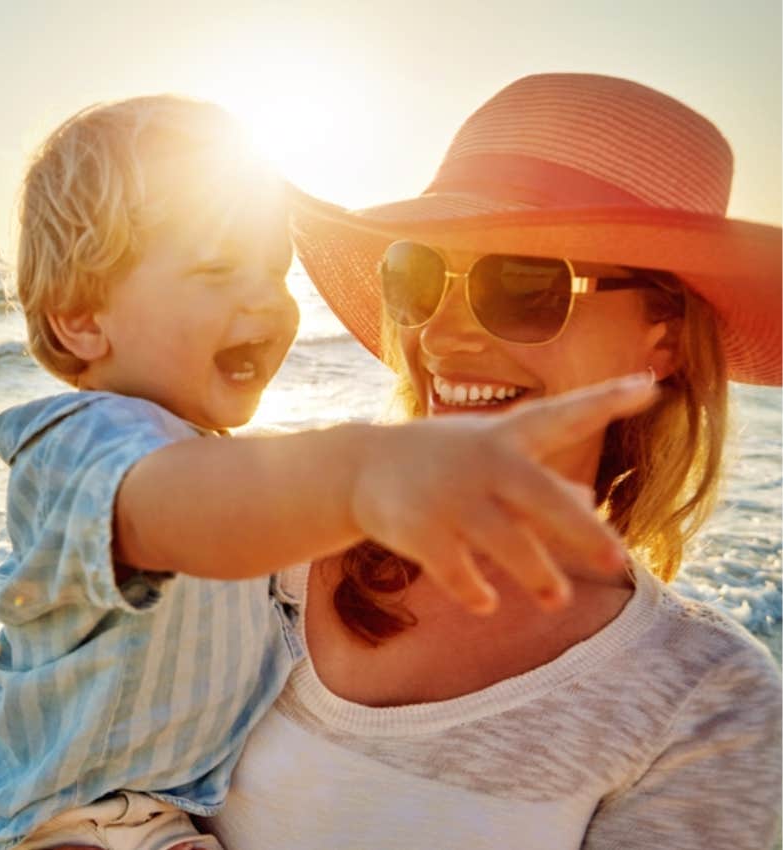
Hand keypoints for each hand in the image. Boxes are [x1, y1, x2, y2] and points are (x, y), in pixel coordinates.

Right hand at [350, 373, 656, 614]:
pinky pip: (455, 567)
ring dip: (535, 572)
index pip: (561, 415)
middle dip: (580, 528)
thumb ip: (538, 476)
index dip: (605, 401)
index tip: (650, 384)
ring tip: (558, 598)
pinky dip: (473, 588)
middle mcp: (481, 462)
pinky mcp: (418, 528)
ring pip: (503, 539)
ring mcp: (448, 495)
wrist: (359, 467)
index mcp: (504, 438)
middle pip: (540, 494)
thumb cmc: (439, 458)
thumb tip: (588, 496)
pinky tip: (488, 603)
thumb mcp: (487, 455)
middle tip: (618, 560)